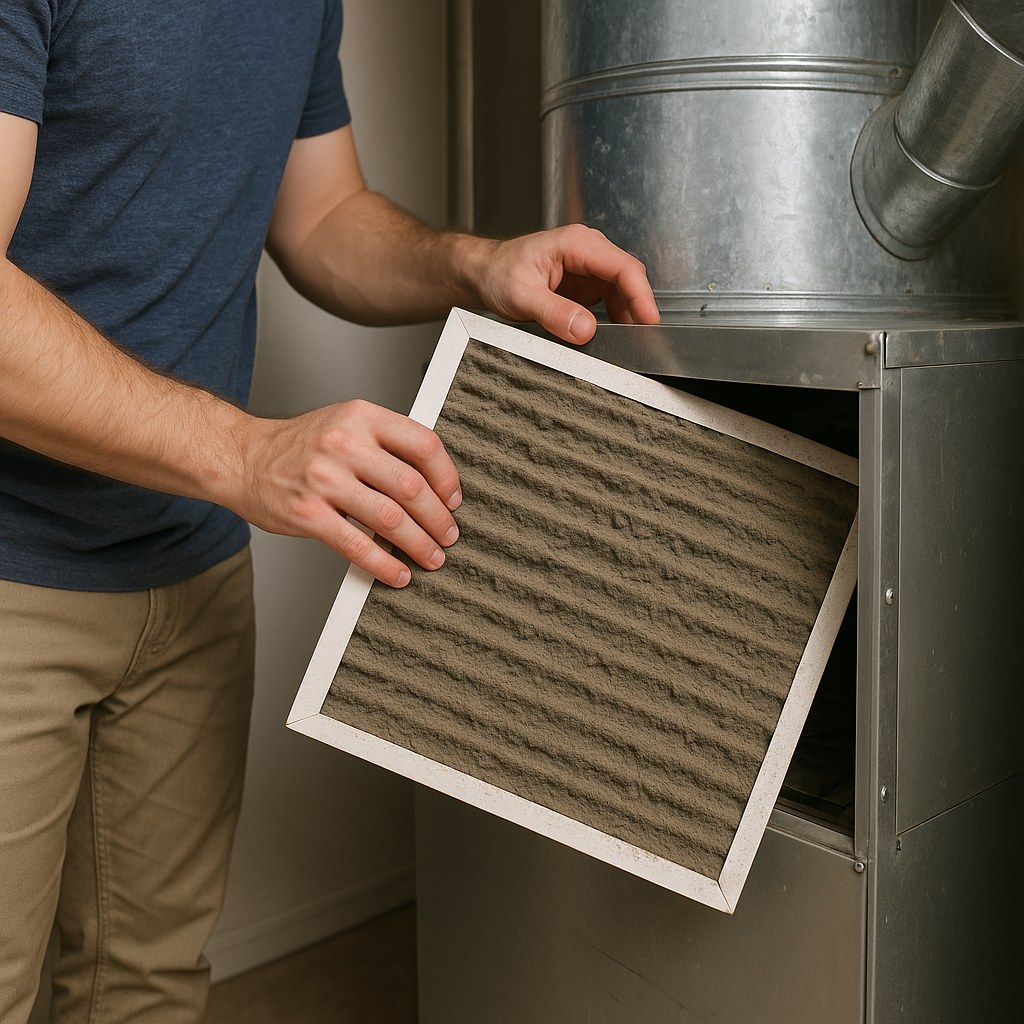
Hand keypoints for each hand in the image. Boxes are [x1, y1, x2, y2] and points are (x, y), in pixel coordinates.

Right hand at [234, 400, 461, 586]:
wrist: (243, 458)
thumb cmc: (302, 445)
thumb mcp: (347, 423)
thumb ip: (387, 443)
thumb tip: (436, 482)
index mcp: (362, 417)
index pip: (423, 445)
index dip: (447, 478)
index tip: (453, 500)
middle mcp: (345, 444)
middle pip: (411, 487)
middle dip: (438, 519)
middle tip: (448, 536)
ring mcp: (324, 479)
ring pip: (390, 519)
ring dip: (420, 544)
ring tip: (432, 558)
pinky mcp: (307, 514)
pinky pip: (356, 545)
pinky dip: (384, 565)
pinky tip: (398, 574)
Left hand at [467, 224, 659, 344]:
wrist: (483, 274)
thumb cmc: (497, 273)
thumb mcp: (521, 295)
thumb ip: (554, 313)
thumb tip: (585, 329)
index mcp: (576, 243)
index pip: (622, 267)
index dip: (640, 295)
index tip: (649, 320)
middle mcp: (588, 251)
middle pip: (628, 278)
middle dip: (639, 307)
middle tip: (644, 340)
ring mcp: (589, 268)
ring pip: (623, 291)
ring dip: (629, 315)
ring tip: (630, 342)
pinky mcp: (586, 285)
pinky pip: (611, 301)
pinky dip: (617, 319)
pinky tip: (615, 336)